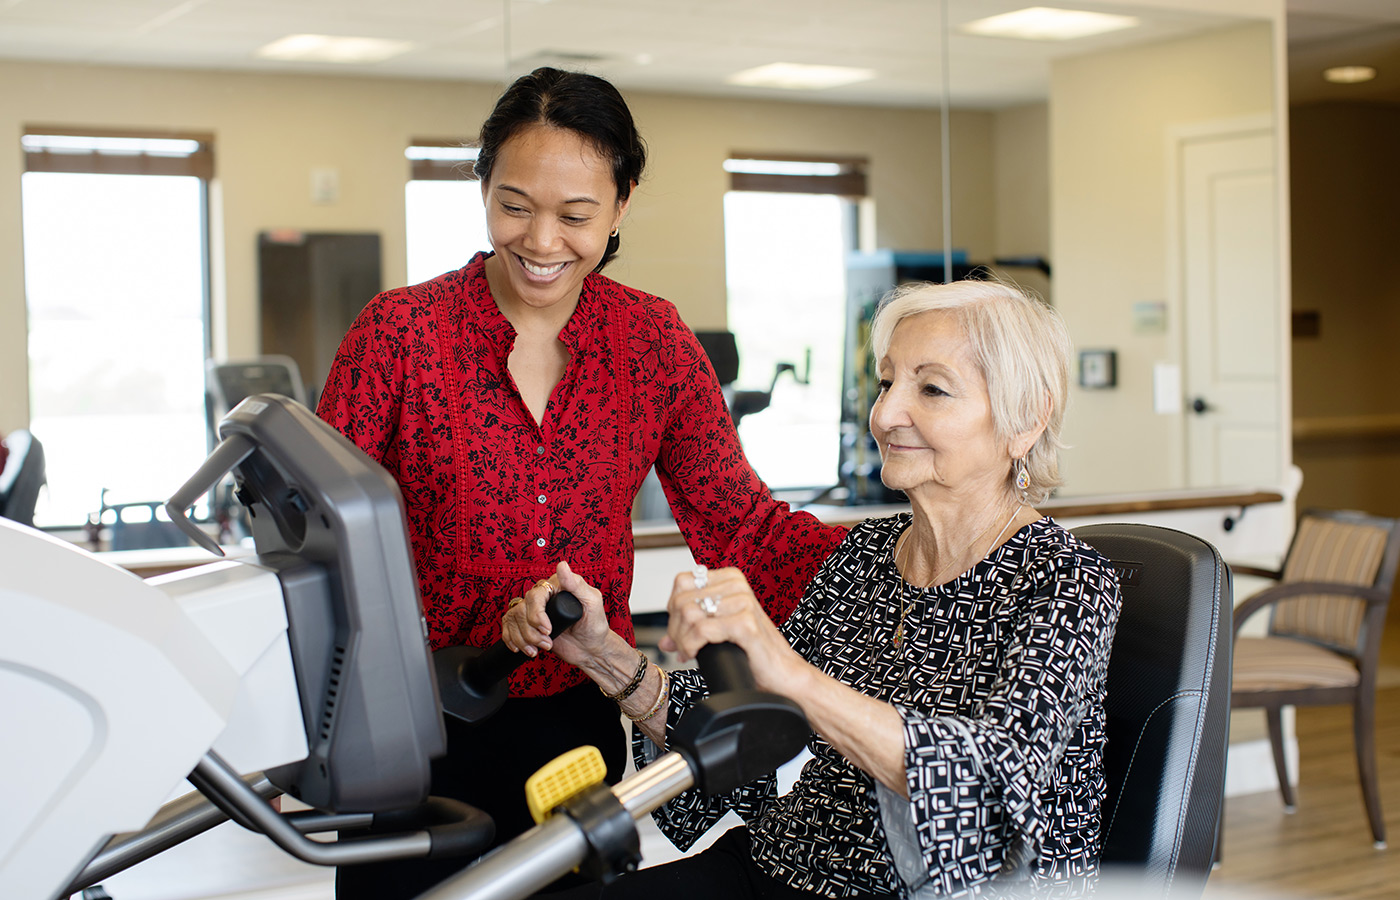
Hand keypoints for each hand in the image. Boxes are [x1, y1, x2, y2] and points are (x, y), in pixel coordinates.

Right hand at [500, 561, 614, 667]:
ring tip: (540, 648)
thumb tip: (562, 565)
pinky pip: (508, 627)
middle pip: (521, 609)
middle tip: (547, 642)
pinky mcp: (528, 626)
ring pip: (513, 619)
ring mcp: (534, 612)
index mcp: (556, 586)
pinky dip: (512, 640)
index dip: (536, 614)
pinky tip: (522, 648)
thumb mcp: (592, 602)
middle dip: (531, 631)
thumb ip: (577, 584)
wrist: (590, 649)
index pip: (535, 595)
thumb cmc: (595, 625)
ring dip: (523, 638)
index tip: (547, 629)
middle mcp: (543, 597)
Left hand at [660, 566, 807, 695]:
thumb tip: (665, 640)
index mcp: (730, 579)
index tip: (681, 629)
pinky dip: (692, 646)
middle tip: (683, 647)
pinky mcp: (746, 623)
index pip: (682, 582)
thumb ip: (691, 630)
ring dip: (683, 640)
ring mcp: (743, 602)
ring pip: (689, 614)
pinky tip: (698, 654)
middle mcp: (737, 586)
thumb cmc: (753, 651)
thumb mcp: (719, 632)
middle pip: (681, 600)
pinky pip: (701, 630)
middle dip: (675, 629)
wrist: (782, 673)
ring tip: (691, 652)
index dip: (674, 608)